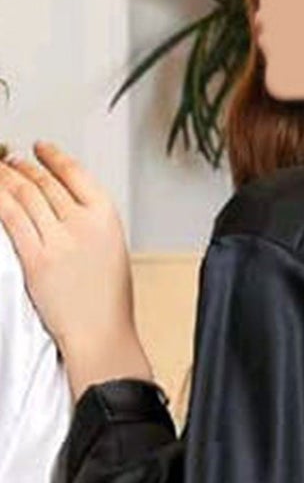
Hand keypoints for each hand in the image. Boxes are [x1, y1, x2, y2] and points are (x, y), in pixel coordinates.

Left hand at [0, 142, 150, 395]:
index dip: (54, 157)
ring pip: (25, 195)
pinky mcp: (35, 257)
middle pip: (45, 183)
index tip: (42, 148)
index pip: (76, 174)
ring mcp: (57, 239)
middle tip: (11, 160)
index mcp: (107, 218)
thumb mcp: (112, 251)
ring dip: (7, 178)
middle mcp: (82, 223)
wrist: (100, 333)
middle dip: (23, 166)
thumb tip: (63, 205)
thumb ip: (90, 224)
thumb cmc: (109, 303)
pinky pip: (10, 217)